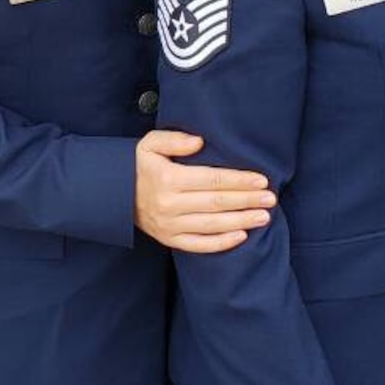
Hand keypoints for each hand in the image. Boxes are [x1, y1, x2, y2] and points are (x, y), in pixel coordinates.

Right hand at [134, 130, 275, 251]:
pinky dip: (221, 243)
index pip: (212, 180)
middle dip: (247, 201)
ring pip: (212, 225)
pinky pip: (199, 245)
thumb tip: (200, 142)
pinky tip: (241, 237)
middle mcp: (170, 204)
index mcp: (168, 179)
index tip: (261, 180)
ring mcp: (169, 225)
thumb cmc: (138, 165)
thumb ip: (175, 139)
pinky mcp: (169, 239)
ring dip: (241, 221)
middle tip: (271, 199)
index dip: (239, 181)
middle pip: (217, 203)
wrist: (113, 194)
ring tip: (264, 217)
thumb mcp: (150, 144)